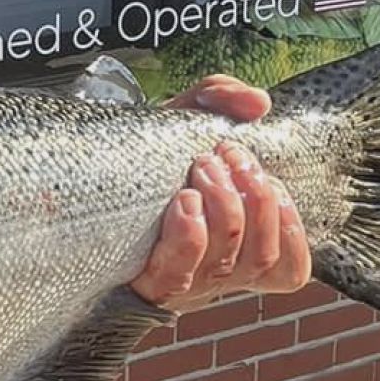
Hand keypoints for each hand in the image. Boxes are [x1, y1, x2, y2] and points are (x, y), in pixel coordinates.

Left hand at [130, 75, 313, 311]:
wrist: (90, 167)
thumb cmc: (150, 151)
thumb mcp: (187, 116)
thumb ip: (222, 98)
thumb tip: (258, 103)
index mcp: (238, 244)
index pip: (289, 267)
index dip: (289, 225)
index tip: (267, 176)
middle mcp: (217, 270)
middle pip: (260, 256)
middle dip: (253, 198)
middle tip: (223, 155)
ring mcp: (183, 280)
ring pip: (227, 264)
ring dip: (225, 208)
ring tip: (202, 167)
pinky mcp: (144, 282)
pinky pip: (179, 275)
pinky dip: (190, 237)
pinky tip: (184, 203)